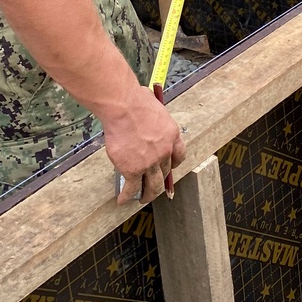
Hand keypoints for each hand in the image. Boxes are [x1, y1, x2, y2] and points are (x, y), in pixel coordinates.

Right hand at [104, 84, 186, 205]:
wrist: (124, 108)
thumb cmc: (136, 101)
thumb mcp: (155, 107)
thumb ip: (153, 118)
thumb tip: (146, 112)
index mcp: (172, 135)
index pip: (179, 154)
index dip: (174, 164)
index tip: (170, 168)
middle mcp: (164, 151)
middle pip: (165, 172)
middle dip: (160, 182)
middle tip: (155, 187)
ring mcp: (150, 163)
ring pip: (152, 186)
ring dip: (148, 195)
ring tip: (142, 199)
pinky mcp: (133, 170)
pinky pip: (132, 188)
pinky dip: (127, 196)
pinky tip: (122, 200)